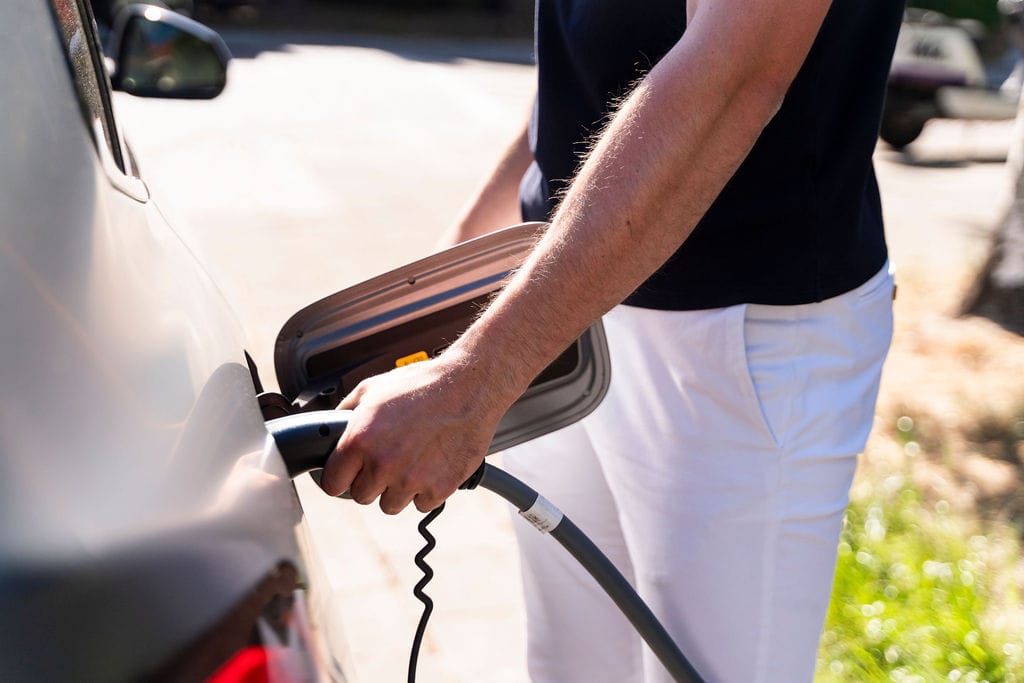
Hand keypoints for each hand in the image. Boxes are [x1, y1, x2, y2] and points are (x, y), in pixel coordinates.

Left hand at [320, 354, 506, 513]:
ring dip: (397, 488)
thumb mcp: (373, 388)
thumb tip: (330, 428)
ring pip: (391, 504)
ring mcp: (412, 480)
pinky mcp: (440, 488)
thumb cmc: (423, 384)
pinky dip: (426, 489)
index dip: (339, 477)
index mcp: (360, 440)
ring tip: (411, 460)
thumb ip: (345, 413)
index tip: (347, 474)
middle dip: (370, 481)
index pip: (332, 484)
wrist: (470, 387)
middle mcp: (383, 464)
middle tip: (386, 460)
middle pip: (361, 497)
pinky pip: (421, 503)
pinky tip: (431, 464)